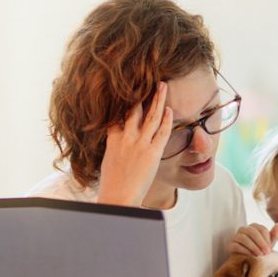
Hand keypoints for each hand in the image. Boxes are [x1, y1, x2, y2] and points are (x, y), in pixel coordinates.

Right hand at [97, 82, 172, 206]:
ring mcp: (139, 144)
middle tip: (148, 79)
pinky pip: (161, 133)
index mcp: (112, 139)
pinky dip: (166, 120)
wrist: (118, 197)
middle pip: (133, 109)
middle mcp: (125, 138)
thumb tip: (116, 140)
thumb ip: (114, 146)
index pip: (117, 114)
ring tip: (162, 85)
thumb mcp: (108, 160)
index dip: (124, 100)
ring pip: (149, 116)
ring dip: (157, 99)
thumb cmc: (112, 183)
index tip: (129, 87)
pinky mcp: (152, 153)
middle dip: (141, 93)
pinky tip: (169, 109)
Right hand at [229, 223, 277, 255]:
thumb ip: (274, 235)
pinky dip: (245, 251)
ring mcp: (236, 237)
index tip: (270, 248)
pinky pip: (236, 245)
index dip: (267, 239)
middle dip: (261, 242)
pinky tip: (251, 256)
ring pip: (244, 238)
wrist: (248, 263)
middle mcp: (244, 229)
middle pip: (252, 232)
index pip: (261, 229)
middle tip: (267, 252)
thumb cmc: (260, 252)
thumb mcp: (268, 244)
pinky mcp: (230, 246)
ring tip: (260, 255)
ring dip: (253, 247)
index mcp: (254, 227)